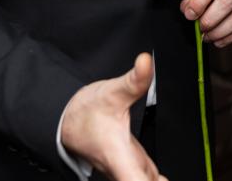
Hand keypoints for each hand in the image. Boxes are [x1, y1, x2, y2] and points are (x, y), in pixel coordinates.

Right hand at [58, 53, 167, 180]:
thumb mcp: (112, 92)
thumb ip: (134, 80)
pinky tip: (161, 179)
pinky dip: (150, 180)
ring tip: (166, 179)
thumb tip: (147, 62)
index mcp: (118, 157)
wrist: (65, 118)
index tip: (162, 180)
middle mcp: (121, 169)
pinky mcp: (127, 165)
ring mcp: (124, 169)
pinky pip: (140, 179)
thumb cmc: (85, 112)